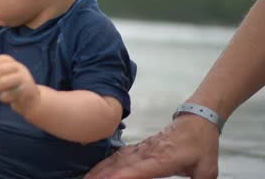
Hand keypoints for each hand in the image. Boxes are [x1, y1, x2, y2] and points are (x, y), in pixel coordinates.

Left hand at [0, 54, 40, 116]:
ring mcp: (24, 80)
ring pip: (2, 82)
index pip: (2, 58)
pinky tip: (9, 99)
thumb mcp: (7, 79)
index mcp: (16, 65)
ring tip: (0, 92)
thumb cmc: (15, 89)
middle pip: (0, 69)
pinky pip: (7, 95)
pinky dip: (4, 98)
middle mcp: (21, 69)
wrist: (33, 101)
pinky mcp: (25, 92)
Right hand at [85, 114, 219, 178]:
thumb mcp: (207, 169)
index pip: (138, 170)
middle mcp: (147, 153)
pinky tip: (97, 169)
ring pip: (115, 159)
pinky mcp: (139, 147)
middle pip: (119, 165)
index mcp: (163, 160)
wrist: (196, 121)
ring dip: (99, 169)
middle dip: (101, 174)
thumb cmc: (201, 145)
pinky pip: (118, 155)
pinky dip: (105, 162)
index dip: (120, 176)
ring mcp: (141, 149)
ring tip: (86, 177)